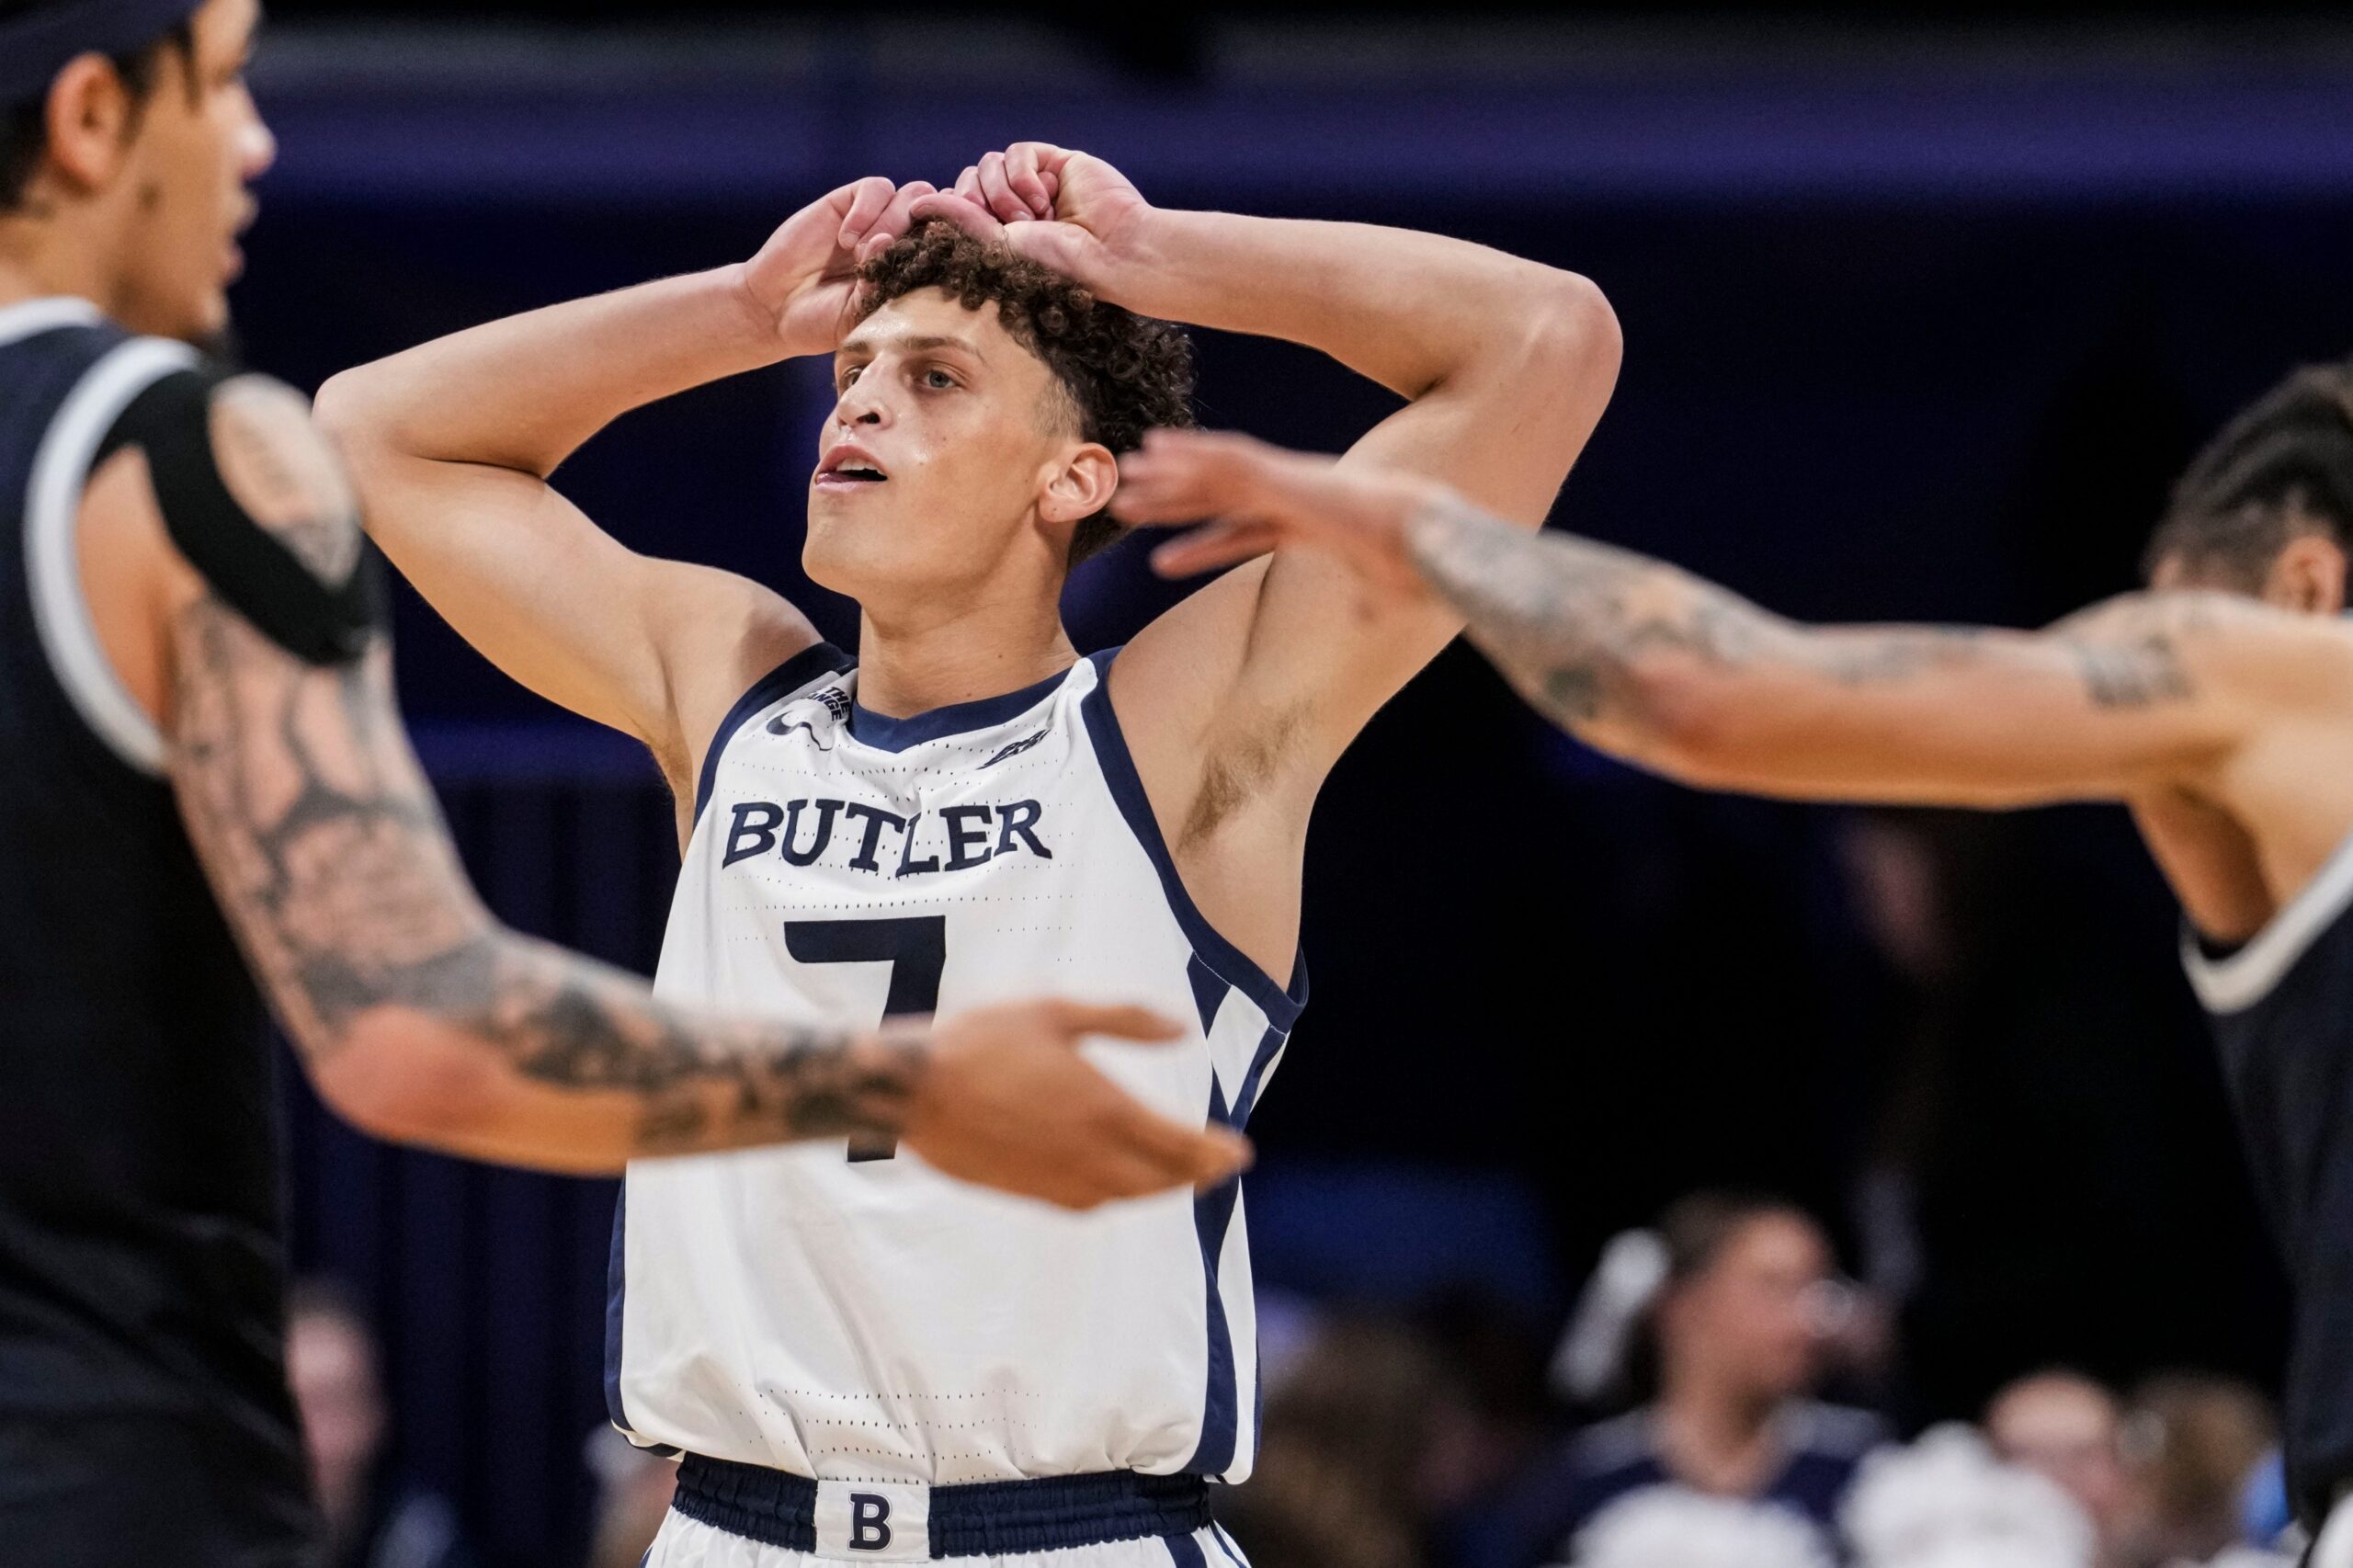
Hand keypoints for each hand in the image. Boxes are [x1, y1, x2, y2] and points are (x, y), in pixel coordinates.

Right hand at [741, 177, 937, 357]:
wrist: (778, 308)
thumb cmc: (826, 321)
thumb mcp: (870, 315)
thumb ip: (894, 287)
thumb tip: (903, 249)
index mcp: (919, 269)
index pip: (956, 244)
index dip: (959, 245)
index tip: (951, 264)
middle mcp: (905, 239)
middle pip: (942, 213)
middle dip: (928, 232)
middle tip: (900, 259)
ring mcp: (879, 218)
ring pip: (914, 195)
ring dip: (892, 224)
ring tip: (862, 256)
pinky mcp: (850, 201)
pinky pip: (876, 188)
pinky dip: (867, 211)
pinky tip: (846, 240)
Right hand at [898, 999, 1249, 1209]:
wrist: (912, 1091)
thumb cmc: (981, 1040)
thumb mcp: (1057, 1011)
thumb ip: (1125, 1021)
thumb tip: (1183, 1029)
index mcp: (1103, 1108)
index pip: (1178, 1144)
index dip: (1215, 1153)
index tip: (1241, 1154)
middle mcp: (1087, 1153)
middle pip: (1159, 1179)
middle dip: (1195, 1175)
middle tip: (1218, 1166)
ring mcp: (1055, 1178)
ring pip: (1125, 1195)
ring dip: (1158, 1189)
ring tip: (1175, 1177)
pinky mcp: (1026, 1191)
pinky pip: (1086, 1203)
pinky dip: (1114, 1196)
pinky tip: (1113, 1185)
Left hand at [908, 143, 1153, 292]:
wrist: (1112, 253)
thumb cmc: (1059, 266)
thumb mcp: (997, 247)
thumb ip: (958, 220)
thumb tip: (916, 203)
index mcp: (998, 236)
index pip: (956, 207)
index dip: (957, 211)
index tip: (975, 231)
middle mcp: (1013, 209)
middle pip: (967, 181)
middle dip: (980, 202)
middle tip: (1010, 228)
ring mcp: (1034, 185)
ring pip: (987, 165)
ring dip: (1004, 192)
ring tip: (1034, 218)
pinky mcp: (1054, 163)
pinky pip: (1016, 153)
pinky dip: (1023, 175)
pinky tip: (1046, 198)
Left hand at [1115, 428, 1446, 605]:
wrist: (1430, 536)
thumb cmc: (1416, 562)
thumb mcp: (1385, 589)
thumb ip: (1367, 602)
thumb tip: (1368, 619)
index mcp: (1308, 523)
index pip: (1242, 535)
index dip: (1201, 546)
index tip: (1163, 560)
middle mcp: (1290, 496)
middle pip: (1216, 500)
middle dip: (1169, 502)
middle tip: (1121, 506)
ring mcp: (1286, 482)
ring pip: (1213, 478)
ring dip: (1166, 478)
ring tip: (1122, 480)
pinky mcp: (1284, 475)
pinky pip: (1228, 463)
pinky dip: (1191, 455)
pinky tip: (1156, 451)